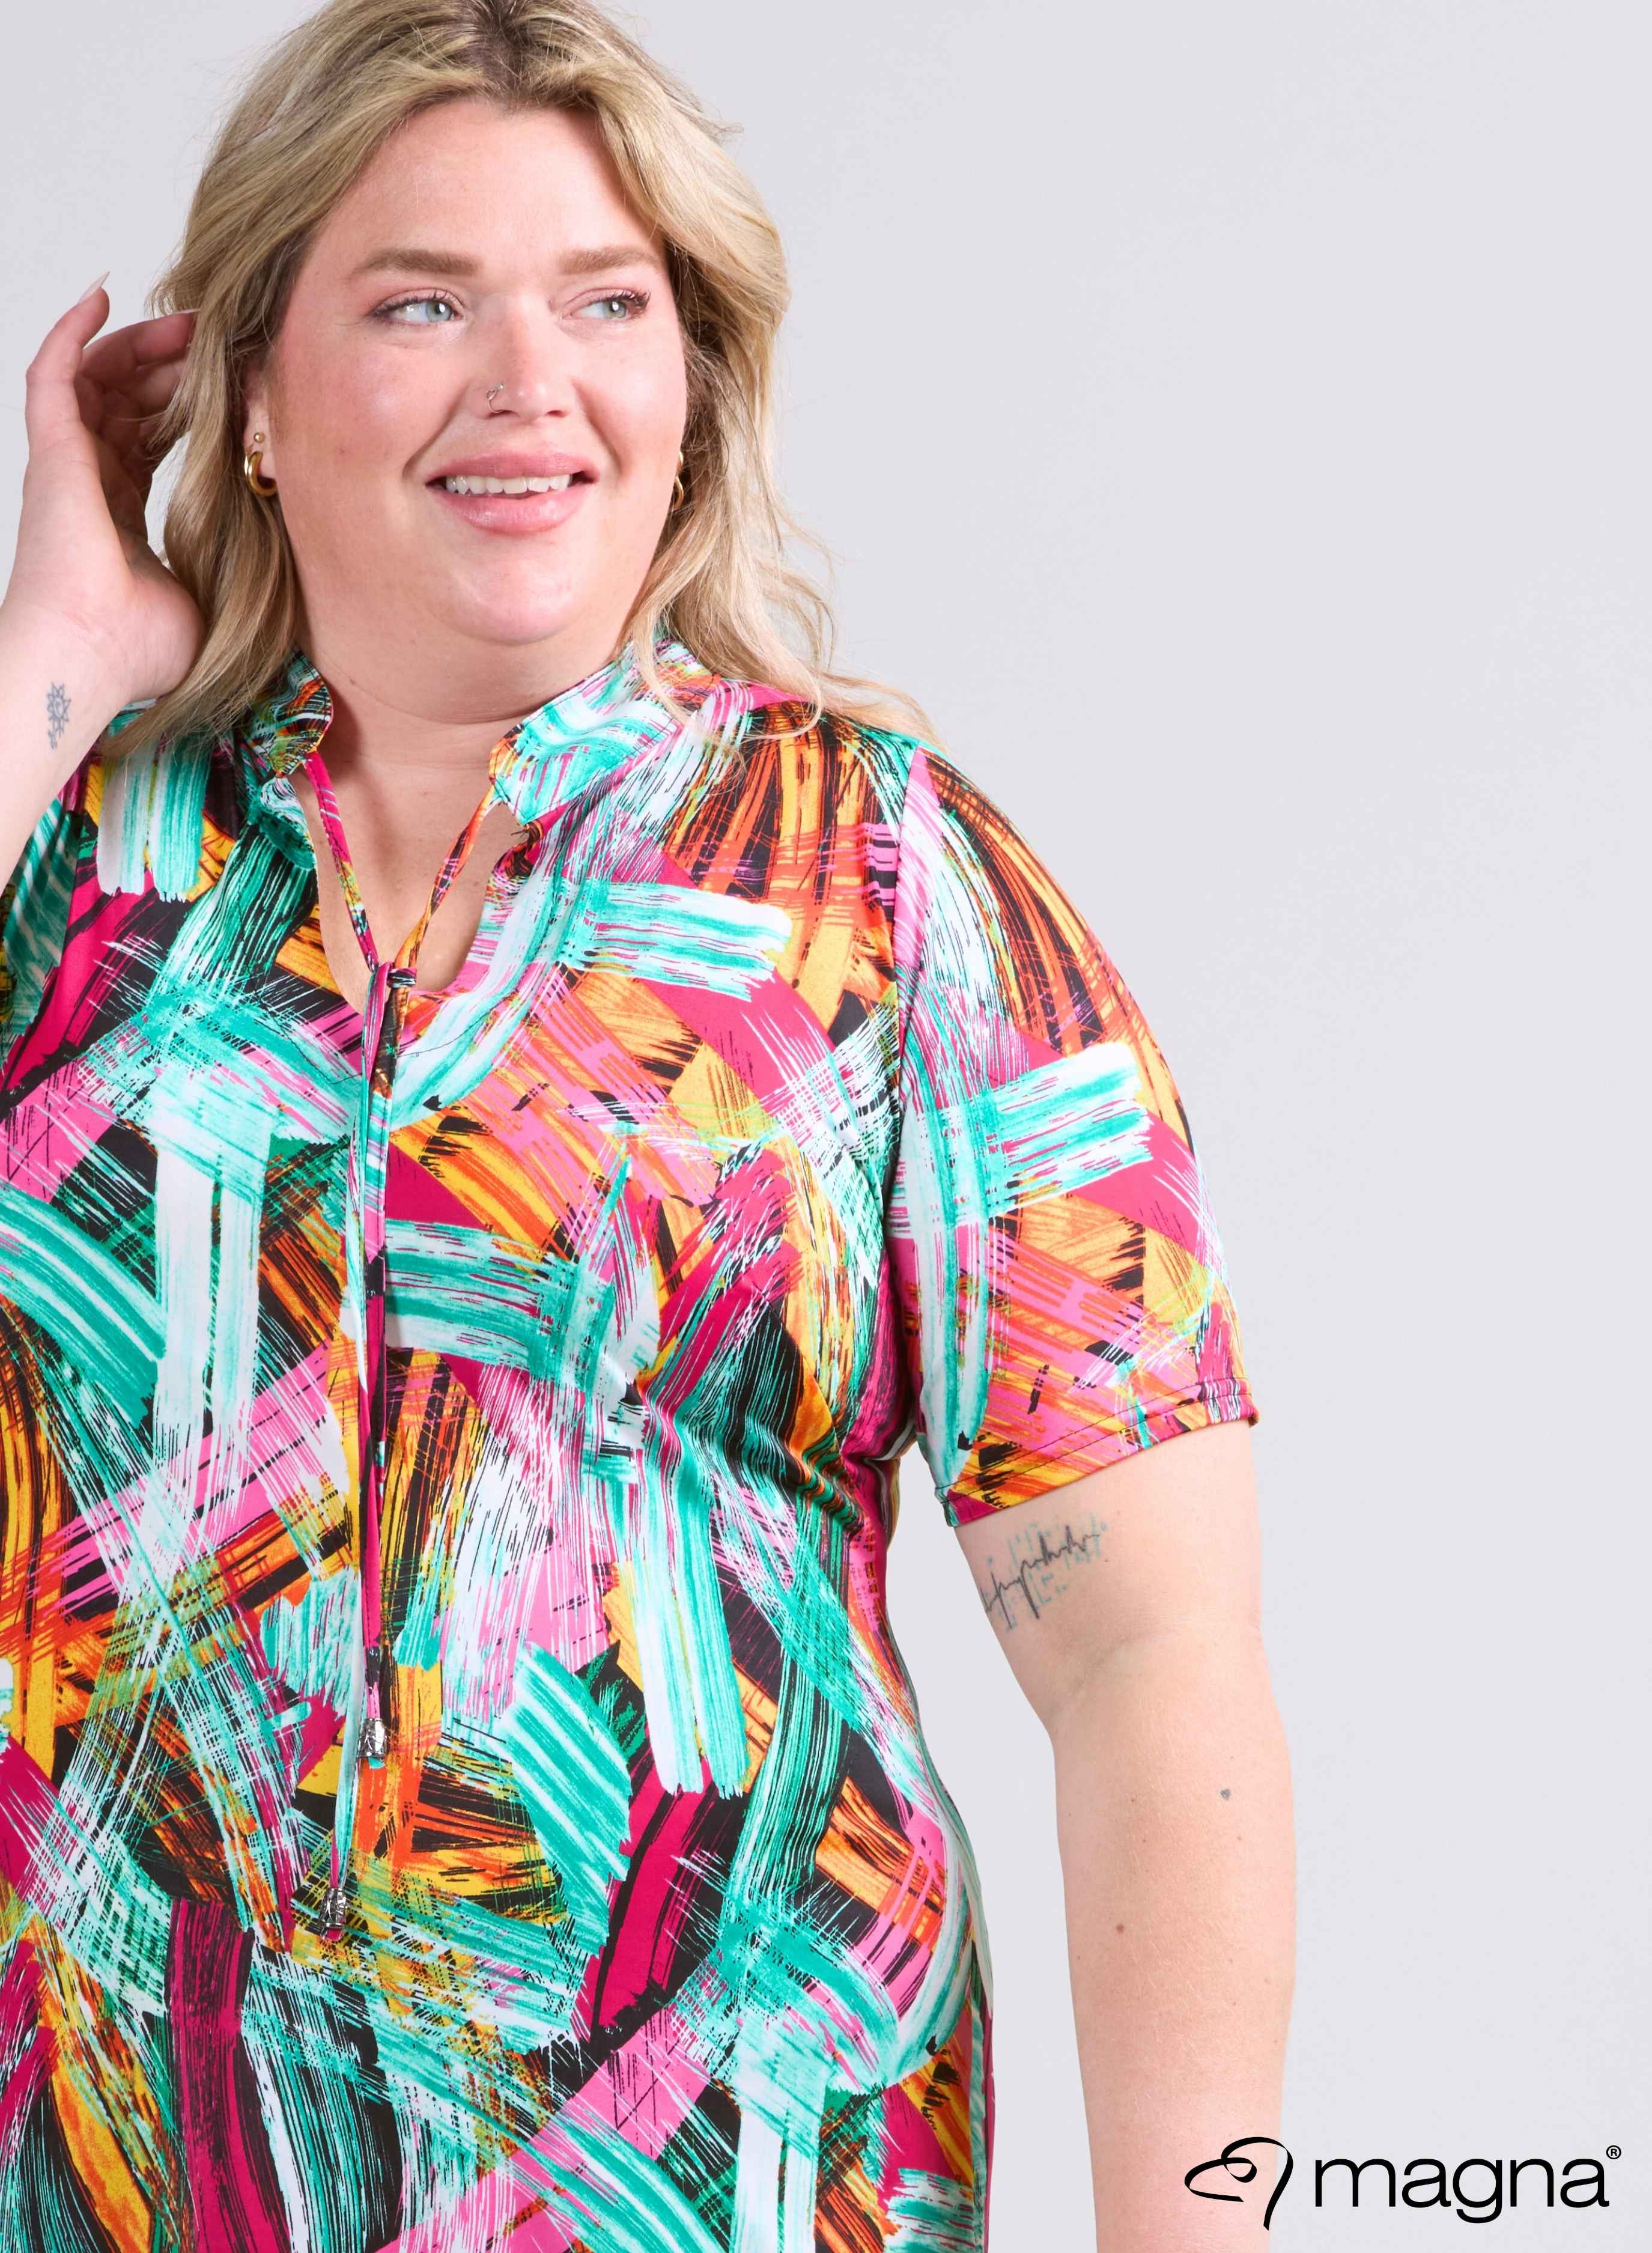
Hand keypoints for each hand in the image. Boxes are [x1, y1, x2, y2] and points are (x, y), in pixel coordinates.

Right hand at [4, 278, 206, 709]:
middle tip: (217, 341)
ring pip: (97, 377)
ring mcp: (67, 463)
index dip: (184, 404)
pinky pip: (53, 371)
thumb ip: (228, 567)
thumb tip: (283, 561)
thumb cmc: (139, 648)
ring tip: (184, 322)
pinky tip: (99, 294)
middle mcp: (89, 481)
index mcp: (118, 512)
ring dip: (138, 342)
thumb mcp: (205, 595)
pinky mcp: (52, 450)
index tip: (229, 383)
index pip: (148, 437)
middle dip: (170, 365)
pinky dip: (72, 329)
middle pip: (126, 399)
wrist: (91, 655)